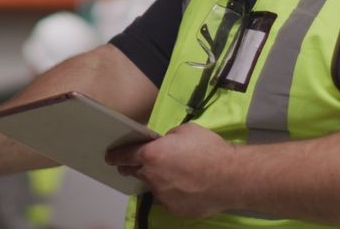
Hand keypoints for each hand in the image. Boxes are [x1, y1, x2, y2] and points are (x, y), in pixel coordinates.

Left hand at [105, 123, 235, 217]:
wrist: (230, 177)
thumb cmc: (209, 150)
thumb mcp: (186, 131)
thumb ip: (169, 137)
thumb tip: (165, 142)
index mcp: (152, 154)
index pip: (125, 155)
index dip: (116, 156)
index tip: (109, 158)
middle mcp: (152, 176)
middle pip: (135, 172)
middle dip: (133, 167)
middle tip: (137, 164)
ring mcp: (162, 195)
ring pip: (153, 185)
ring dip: (157, 179)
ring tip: (175, 174)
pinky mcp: (174, 208)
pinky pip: (168, 198)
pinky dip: (172, 192)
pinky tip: (186, 186)